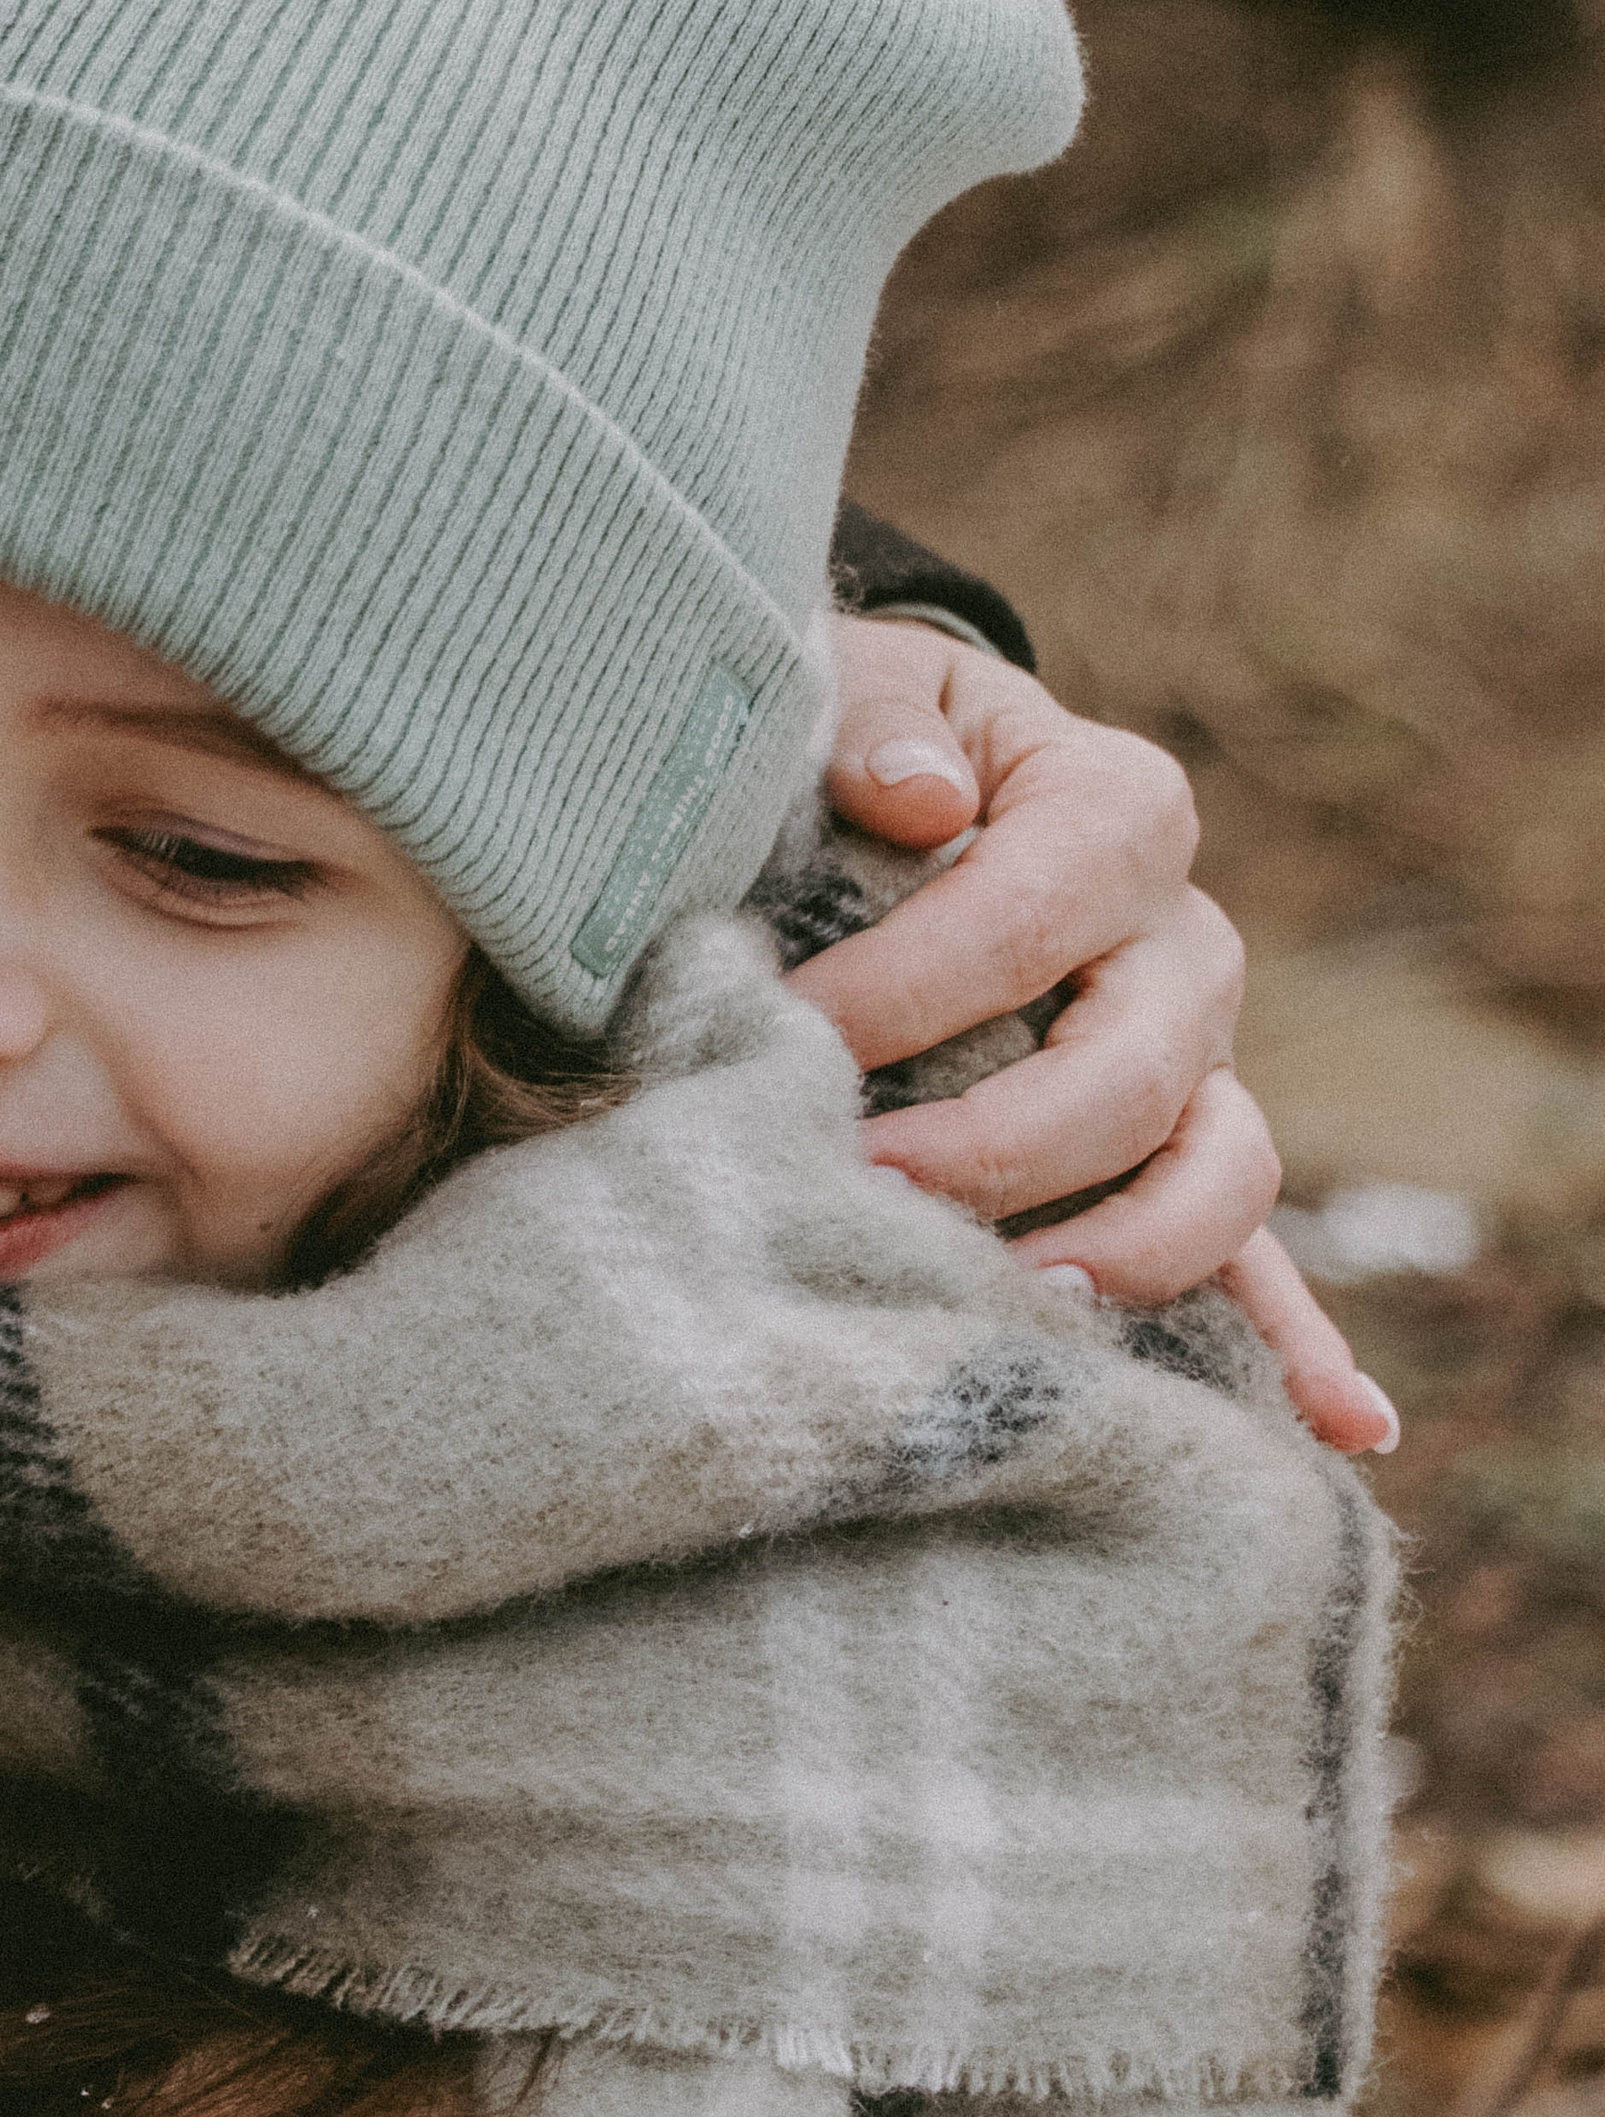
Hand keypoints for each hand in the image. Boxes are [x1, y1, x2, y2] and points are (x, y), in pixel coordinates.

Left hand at [793, 615, 1397, 1459]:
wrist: (904, 787)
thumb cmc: (865, 746)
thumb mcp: (858, 687)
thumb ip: (876, 720)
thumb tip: (916, 795)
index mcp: (1112, 813)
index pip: (1024, 916)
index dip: (905, 988)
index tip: (779, 1039)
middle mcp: (1182, 948)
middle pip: (1130, 1075)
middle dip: (991, 1151)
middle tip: (858, 1189)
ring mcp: (1199, 1066)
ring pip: (1218, 1180)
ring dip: (1127, 1259)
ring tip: (1018, 1306)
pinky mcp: (1178, 1159)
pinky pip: (1259, 1263)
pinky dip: (1302, 1344)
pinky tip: (1338, 1428)